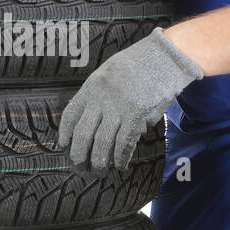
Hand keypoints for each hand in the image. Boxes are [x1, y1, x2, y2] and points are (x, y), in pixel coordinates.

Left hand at [58, 28, 202, 169]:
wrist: (165, 58)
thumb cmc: (139, 65)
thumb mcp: (109, 72)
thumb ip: (99, 95)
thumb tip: (95, 122)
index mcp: (91, 86)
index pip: (70, 115)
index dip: (65, 135)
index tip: (64, 146)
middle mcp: (101, 98)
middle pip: (82, 134)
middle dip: (78, 156)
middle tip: (79, 167)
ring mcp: (118, 108)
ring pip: (101, 143)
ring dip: (99, 162)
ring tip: (99, 171)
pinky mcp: (136, 116)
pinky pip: (124, 143)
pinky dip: (120, 158)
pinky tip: (120, 165)